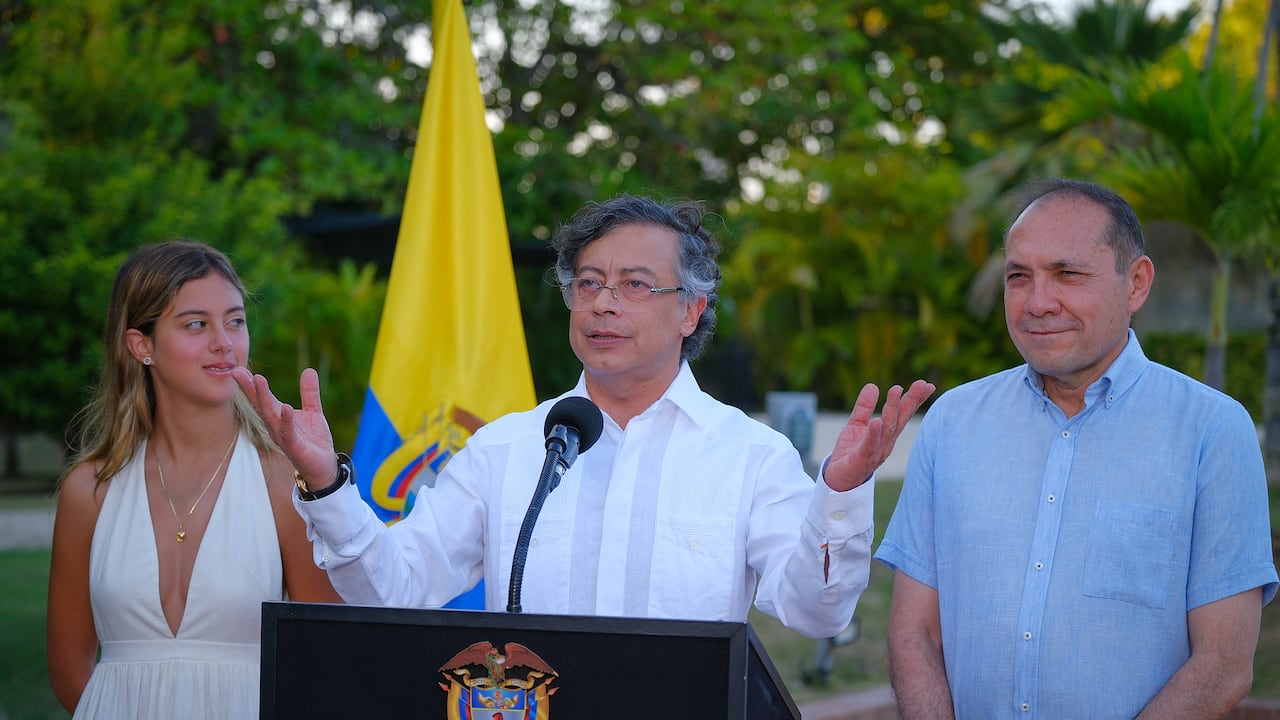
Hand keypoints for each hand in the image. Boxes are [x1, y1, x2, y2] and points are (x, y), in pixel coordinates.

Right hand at [233, 366, 337, 484]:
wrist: (323, 465)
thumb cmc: (313, 440)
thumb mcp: (313, 412)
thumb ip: (309, 393)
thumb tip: (309, 370)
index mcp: (278, 418)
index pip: (263, 399)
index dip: (252, 384)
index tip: (240, 369)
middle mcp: (276, 427)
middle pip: (261, 405)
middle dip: (250, 389)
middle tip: (239, 372)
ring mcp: (283, 437)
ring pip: (270, 416)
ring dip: (264, 399)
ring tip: (259, 381)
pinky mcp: (295, 447)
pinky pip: (288, 432)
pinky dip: (286, 420)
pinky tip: (286, 407)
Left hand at [824, 379, 934, 491]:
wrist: (838, 480)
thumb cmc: (850, 453)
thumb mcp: (856, 425)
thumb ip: (864, 407)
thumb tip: (873, 385)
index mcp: (886, 434)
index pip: (902, 414)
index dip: (914, 400)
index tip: (927, 385)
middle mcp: (886, 443)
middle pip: (900, 420)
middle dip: (911, 401)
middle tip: (922, 384)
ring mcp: (875, 452)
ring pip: (887, 429)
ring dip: (892, 410)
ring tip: (896, 390)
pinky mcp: (861, 460)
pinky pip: (869, 446)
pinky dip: (874, 434)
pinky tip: (877, 421)